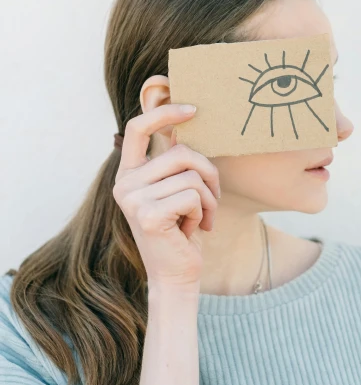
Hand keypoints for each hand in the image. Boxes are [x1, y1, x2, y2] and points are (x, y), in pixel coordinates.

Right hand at [112, 104, 219, 289]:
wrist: (175, 275)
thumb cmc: (180, 230)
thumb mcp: (175, 190)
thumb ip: (175, 162)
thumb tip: (186, 121)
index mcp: (128, 173)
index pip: (137, 128)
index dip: (164, 112)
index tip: (193, 109)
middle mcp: (124, 183)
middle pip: (181, 153)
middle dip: (208, 173)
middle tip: (213, 196)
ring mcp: (132, 199)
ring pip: (192, 176)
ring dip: (209, 199)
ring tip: (201, 218)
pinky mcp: (147, 216)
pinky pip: (193, 196)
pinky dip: (203, 213)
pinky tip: (195, 229)